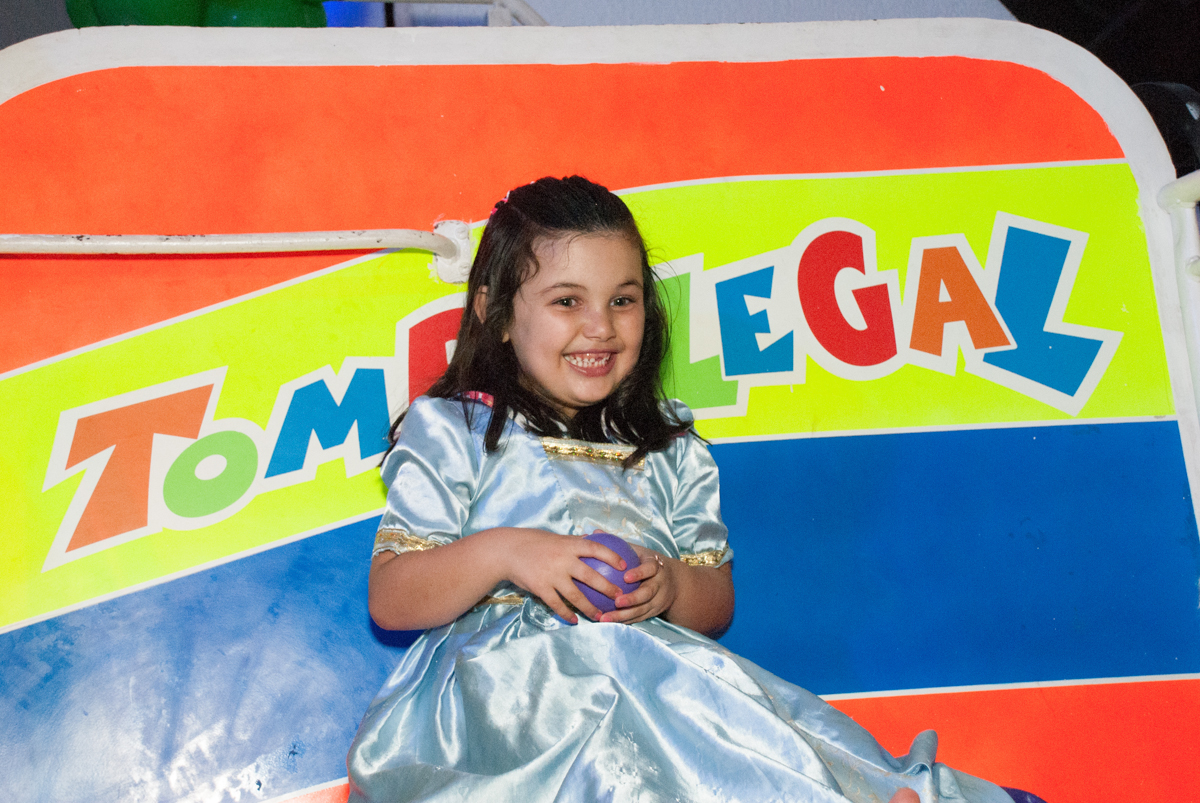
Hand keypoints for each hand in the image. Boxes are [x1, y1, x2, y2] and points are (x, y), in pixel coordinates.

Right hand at [497, 528, 627, 623]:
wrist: (507, 551)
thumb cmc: (533, 543)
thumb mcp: (556, 538)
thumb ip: (574, 542)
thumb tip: (595, 539)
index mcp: (569, 545)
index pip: (596, 548)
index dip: (612, 556)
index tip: (626, 566)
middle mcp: (563, 560)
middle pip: (590, 576)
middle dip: (608, 588)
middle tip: (621, 597)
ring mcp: (552, 575)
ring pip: (576, 596)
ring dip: (590, 608)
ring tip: (600, 617)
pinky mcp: (541, 588)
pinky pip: (557, 604)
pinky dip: (567, 614)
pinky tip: (574, 620)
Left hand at [600, 544, 677, 624]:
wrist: (674, 582)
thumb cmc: (647, 562)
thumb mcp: (638, 551)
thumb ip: (618, 544)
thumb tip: (594, 533)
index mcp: (656, 567)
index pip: (650, 569)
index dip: (640, 573)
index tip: (625, 577)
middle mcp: (659, 585)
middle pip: (648, 593)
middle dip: (633, 599)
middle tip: (616, 601)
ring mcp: (657, 600)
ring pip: (642, 610)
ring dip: (624, 615)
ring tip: (605, 618)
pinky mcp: (653, 612)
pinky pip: (638, 618)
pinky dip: (624, 621)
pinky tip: (607, 622)